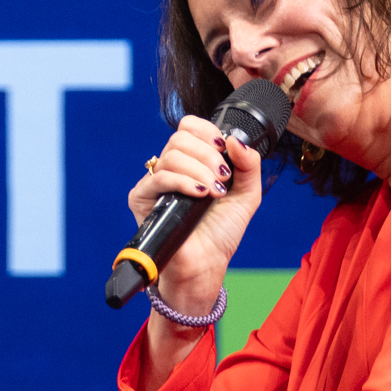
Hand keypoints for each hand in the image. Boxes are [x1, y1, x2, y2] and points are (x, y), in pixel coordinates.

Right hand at [124, 113, 267, 316]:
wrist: (206, 263)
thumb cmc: (221, 232)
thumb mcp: (247, 194)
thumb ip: (249, 164)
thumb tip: (235, 139)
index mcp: (192, 162)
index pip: (189, 127)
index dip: (206, 131)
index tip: (223, 148)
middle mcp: (171, 168)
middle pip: (180, 138)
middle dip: (207, 154)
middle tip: (222, 179)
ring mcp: (155, 183)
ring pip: (171, 156)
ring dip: (199, 171)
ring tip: (213, 193)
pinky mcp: (142, 198)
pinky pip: (160, 178)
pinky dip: (183, 182)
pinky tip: (199, 194)